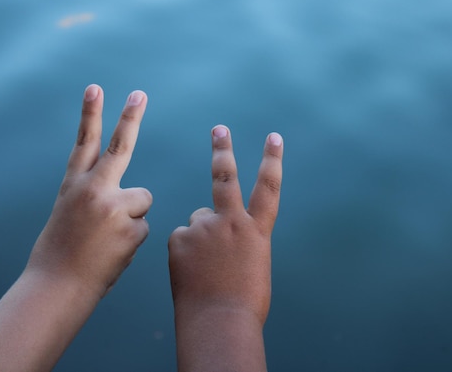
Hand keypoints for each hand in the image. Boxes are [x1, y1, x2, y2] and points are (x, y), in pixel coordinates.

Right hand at [27, 84, 151, 297]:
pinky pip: (144, 227)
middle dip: (130, 118)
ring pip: (142, 200)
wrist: (57, 287)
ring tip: (108, 240)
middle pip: (119, 146)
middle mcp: (93, 189)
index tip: (96, 87)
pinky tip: (113, 252)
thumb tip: (131, 198)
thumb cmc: (61, 253)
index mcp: (73, 185)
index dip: (90, 114)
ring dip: (132, 218)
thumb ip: (94, 196)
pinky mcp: (132, 228)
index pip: (84, 142)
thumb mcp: (68, 214)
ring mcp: (114, 207)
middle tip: (140, 93)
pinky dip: (133, 240)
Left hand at [169, 125, 282, 324]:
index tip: (273, 137)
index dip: (272, 161)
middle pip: (225, 177)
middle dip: (223, 150)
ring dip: (201, 237)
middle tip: (219, 129)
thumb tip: (222, 232)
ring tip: (205, 266)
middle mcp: (231, 222)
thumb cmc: (243, 301)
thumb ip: (241, 240)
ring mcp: (203, 228)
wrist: (218, 322)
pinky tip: (190, 271)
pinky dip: (185, 251)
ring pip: (198, 221)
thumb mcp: (254, 264)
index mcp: (257, 230)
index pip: (268, 188)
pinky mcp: (179, 238)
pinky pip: (181, 238)